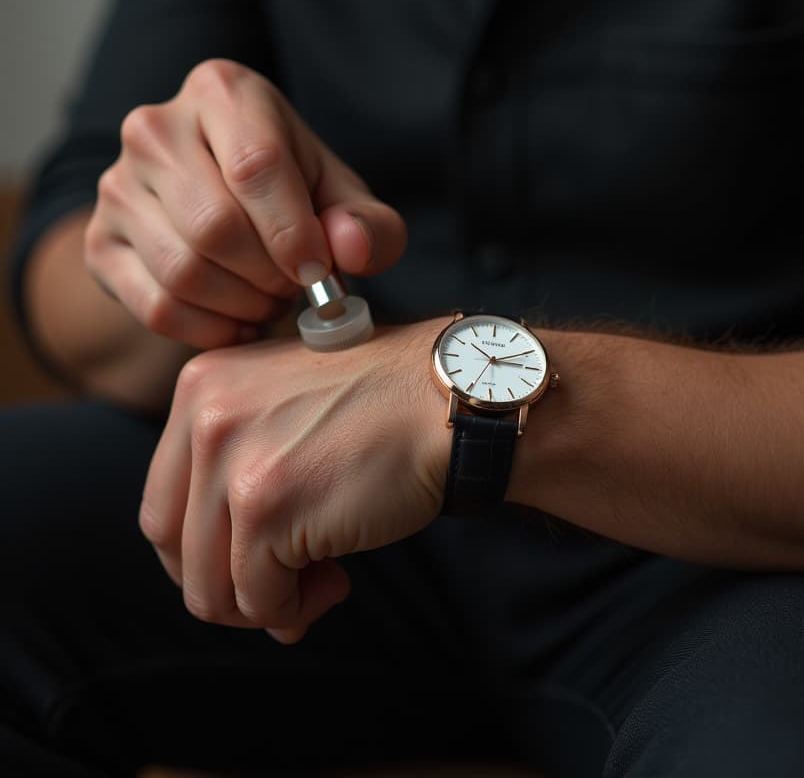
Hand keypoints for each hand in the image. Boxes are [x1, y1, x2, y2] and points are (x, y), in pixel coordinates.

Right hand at [84, 59, 406, 347]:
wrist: (221, 209)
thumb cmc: (292, 195)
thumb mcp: (342, 198)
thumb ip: (368, 223)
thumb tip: (349, 248)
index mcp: (223, 92)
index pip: (257, 166)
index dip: (293, 232)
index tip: (317, 270)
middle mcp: (155, 128)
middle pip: (215, 226)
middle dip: (268, 275)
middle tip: (294, 286)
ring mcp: (117, 185)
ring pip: (183, 272)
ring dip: (243, 304)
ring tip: (270, 298)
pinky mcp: (99, 242)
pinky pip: (156, 307)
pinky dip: (210, 330)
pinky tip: (239, 320)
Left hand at [138, 320, 446, 641]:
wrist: (447, 401)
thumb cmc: (383, 409)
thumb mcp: (286, 412)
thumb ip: (240, 483)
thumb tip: (230, 592)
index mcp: (200, 387)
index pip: (164, 502)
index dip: (204, 552)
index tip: (256, 561)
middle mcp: (203, 416)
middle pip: (174, 546)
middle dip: (226, 585)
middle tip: (285, 585)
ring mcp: (230, 461)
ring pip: (208, 586)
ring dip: (264, 603)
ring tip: (322, 582)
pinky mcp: (264, 505)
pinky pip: (259, 597)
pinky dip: (296, 607)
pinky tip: (339, 579)